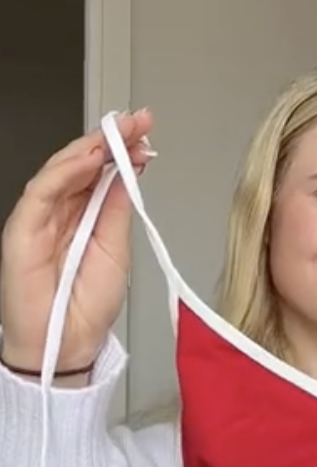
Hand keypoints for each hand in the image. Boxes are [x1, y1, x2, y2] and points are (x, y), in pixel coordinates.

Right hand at [0, 110, 154, 373]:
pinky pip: (40, 192)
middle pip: (81, 165)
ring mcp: (39, 219)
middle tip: (137, 121)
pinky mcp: (20, 230)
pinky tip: (87, 159)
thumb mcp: (116, 249)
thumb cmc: (87, 306)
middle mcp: (60, 212)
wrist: (68, 345)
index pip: (100, 173)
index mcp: (84, 216)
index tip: (146, 132)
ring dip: (89, 148)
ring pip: (59, 171)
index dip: (121, 150)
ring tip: (117, 133)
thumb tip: (129, 170)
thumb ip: (117, 208)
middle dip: (109, 139)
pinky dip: (63, 173)